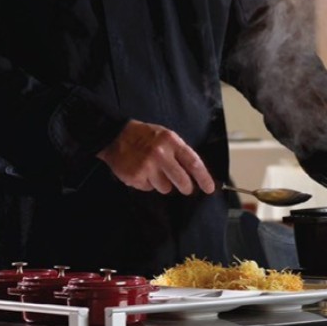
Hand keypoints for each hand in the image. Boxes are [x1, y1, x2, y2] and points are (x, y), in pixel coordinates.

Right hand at [96, 120, 215, 195]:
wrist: (116, 136)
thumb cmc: (145, 136)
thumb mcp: (166, 136)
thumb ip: (179, 152)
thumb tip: (195, 173)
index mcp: (171, 142)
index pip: (194, 163)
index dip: (204, 177)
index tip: (209, 188)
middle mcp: (160, 154)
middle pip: (182, 181)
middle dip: (186, 187)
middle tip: (185, 187)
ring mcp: (147, 167)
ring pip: (165, 188)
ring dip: (162, 183)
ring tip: (154, 171)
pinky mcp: (136, 177)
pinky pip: (149, 188)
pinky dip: (147, 184)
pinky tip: (142, 172)